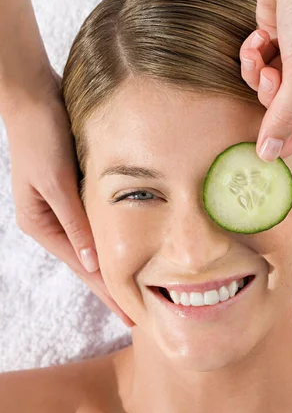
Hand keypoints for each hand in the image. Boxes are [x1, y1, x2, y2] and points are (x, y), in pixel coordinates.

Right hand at [5, 77, 134, 327]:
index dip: (107, 292)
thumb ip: (74, 222)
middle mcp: (51, 222)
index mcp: (42, 225)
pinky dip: (112, 241)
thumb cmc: (42, 137)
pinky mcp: (74, 193)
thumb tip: (92, 263)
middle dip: (112, 289)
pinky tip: (128, 250)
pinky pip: (96, 225)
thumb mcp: (56, 182)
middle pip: (88, 263)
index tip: (129, 315)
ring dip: (114, 267)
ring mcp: (63, 209)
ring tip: (137, 290)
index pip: (83, 268)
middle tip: (138, 315)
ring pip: (93, 246)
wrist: (34, 97)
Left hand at [240, 0, 291, 160]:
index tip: (266, 151)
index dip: (291, 138)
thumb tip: (269, 153)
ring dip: (260, 76)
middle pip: (290, 108)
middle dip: (274, 97)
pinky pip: (260, 66)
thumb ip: (284, 115)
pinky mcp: (278, 40)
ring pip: (271, 89)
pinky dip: (253, 57)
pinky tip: (256, 40)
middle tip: (272, 80)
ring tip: (262, 56)